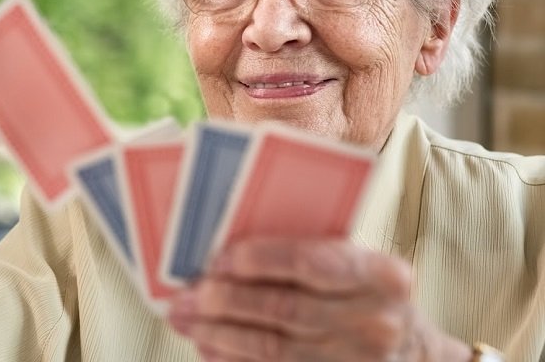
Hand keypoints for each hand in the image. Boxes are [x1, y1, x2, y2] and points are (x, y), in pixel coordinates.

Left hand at [168, 238, 471, 360]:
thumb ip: (311, 254)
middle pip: (285, 309)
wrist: (415, 356)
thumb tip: (229, 251)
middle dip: (227, 300)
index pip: (312, 262)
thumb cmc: (372, 298)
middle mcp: (376, 322)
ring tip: (185, 319)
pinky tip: (210, 348)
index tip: (218, 258)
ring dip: (220, 333)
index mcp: (382, 276)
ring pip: (274, 348)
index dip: (260, 259)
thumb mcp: (360, 267)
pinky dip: (235, 361)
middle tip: (189, 292)